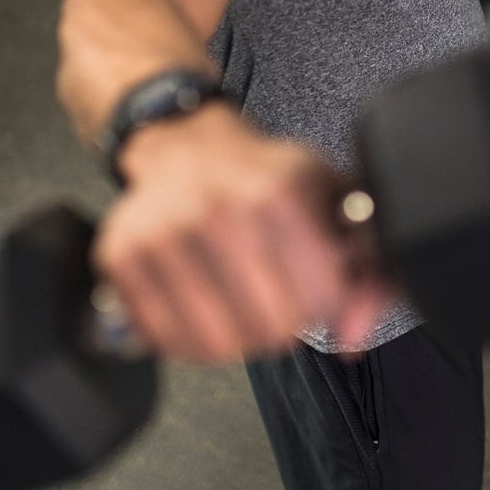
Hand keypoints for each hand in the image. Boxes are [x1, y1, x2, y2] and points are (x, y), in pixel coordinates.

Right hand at [91, 102, 395, 361]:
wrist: (186, 144)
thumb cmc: (265, 177)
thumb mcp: (332, 198)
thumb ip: (367, 264)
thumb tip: (356, 337)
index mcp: (277, 190)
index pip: (321, 295)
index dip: (328, 300)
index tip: (319, 282)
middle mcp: (216, 208)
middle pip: (271, 328)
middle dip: (286, 323)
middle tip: (280, 297)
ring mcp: (162, 233)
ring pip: (217, 345)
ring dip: (238, 338)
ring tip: (242, 303)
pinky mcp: (122, 255)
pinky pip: (165, 341)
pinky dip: (191, 341)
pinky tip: (205, 309)